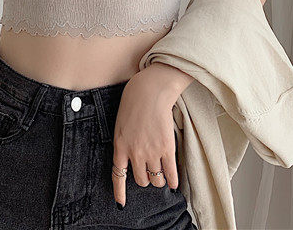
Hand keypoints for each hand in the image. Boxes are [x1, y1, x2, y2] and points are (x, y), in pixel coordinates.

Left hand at [112, 65, 183, 208]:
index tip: (120, 203)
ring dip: (159, 179)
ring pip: (156, 179)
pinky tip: (174, 183)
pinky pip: (170, 173)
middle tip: (150, 174)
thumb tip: (129, 156)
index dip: (120, 192)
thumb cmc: (134, 100)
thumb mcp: (120, 123)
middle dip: (146, 179)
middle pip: (141, 180)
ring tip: (162, 175)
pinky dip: (173, 180)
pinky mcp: (166, 148)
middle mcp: (134, 152)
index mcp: (120, 145)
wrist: (150, 90)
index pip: (118, 176)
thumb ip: (124, 142)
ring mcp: (151, 151)